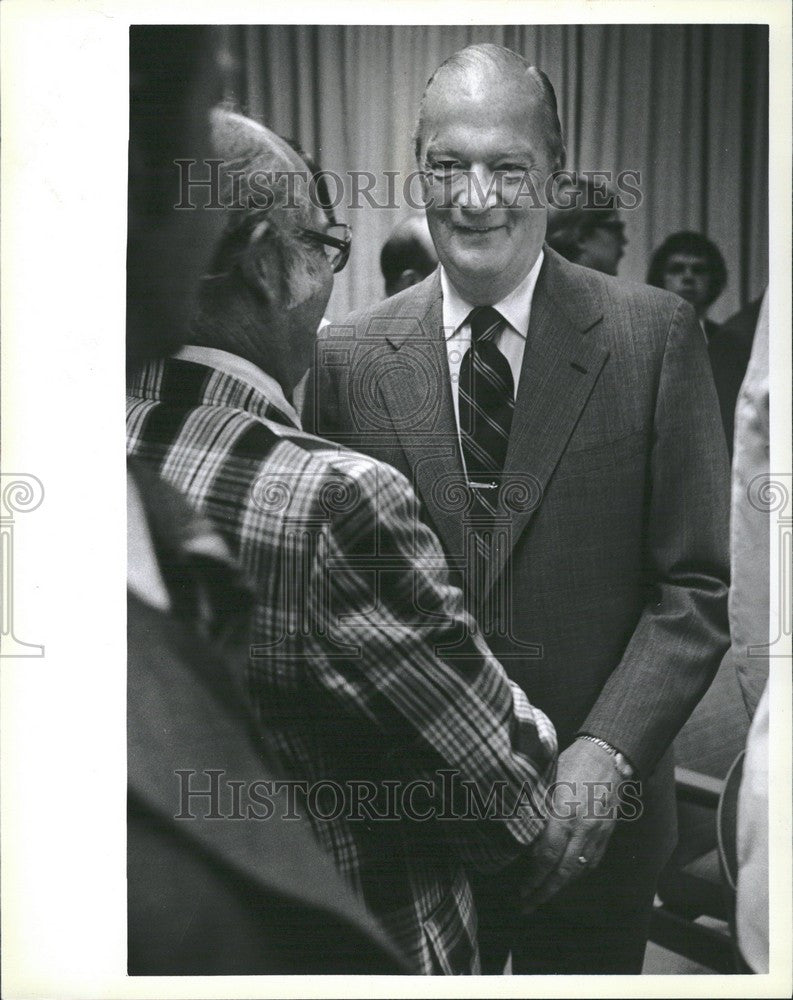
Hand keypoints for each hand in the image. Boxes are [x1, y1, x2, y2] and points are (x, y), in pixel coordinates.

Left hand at [520, 739, 622, 912]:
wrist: (610, 757)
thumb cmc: (573, 762)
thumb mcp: (548, 780)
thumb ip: (536, 806)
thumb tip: (515, 827)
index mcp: (564, 813)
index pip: (546, 855)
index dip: (533, 877)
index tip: (520, 890)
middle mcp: (583, 828)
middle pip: (562, 871)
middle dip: (543, 892)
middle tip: (526, 906)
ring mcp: (598, 833)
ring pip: (578, 870)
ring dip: (559, 887)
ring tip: (541, 896)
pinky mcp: (607, 834)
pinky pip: (592, 861)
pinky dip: (577, 873)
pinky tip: (565, 878)